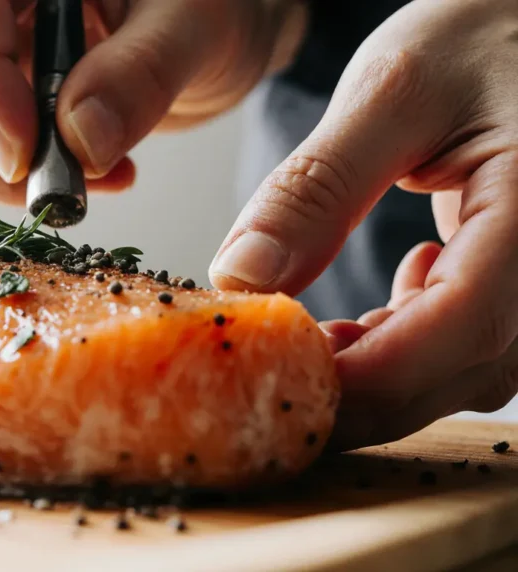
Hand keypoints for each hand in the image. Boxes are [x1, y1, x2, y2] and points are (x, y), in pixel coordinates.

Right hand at [0, 0, 307, 204]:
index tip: (24, 158)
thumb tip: (78, 138)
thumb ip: (143, 70)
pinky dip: (24, 181)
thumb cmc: (215, 4)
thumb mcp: (199, 24)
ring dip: (8, 177)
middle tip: (71, 185)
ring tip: (101, 175)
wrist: (213, 31)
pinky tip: (91, 170)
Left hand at [208, 0, 517, 450]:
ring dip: (382, 373)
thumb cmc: (480, 34)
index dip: (364, 378)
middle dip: (360, 391)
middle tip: (271, 372)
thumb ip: (317, 189)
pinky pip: (477, 345)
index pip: (458, 330)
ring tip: (312, 334)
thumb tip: (241, 278)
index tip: (277, 382)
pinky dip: (412, 345)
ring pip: (469, 371)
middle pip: (461, 371)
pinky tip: (382, 306)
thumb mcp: (390, 92)